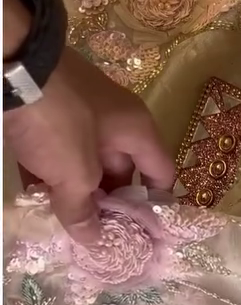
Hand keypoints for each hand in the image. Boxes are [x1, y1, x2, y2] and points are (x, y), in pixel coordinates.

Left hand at [4, 37, 174, 245]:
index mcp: (136, 131)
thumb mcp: (75, 173)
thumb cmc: (58, 119)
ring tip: (67, 227)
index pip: (161, 175)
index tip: (143, 237)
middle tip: (98, 238)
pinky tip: (38, 202)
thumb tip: (93, 242)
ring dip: (76, 195)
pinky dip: (49, 177)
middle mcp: (114, 122)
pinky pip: (54, 154)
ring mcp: (78, 116)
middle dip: (109, 207)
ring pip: (85, 165)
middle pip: (121, 174)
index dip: (155, 207)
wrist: (9, 62)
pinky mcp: (46, 113)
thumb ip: (84, 211)